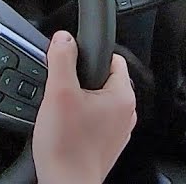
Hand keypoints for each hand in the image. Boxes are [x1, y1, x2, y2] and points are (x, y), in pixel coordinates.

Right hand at [33, 32, 136, 183]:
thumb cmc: (67, 148)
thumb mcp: (58, 93)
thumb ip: (61, 59)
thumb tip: (63, 38)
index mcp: (123, 96)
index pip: (113, 58)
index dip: (88, 55)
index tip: (70, 64)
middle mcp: (126, 114)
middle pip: (102, 80)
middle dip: (80, 81)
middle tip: (61, 93)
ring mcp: (118, 131)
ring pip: (97, 101)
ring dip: (79, 102)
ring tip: (62, 114)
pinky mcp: (106, 144)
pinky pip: (94, 121)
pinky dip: (80, 121)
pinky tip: (66, 129)